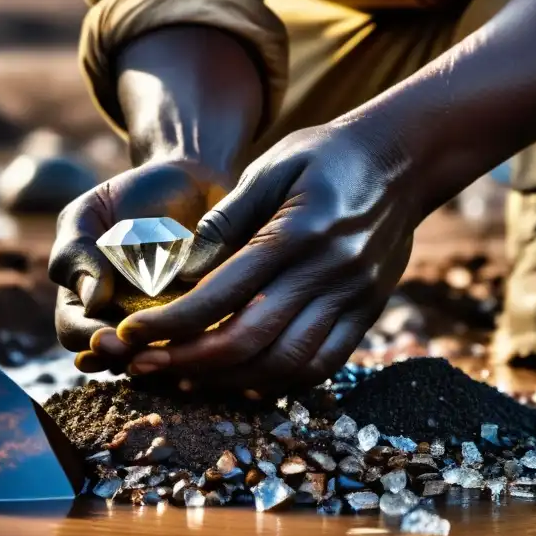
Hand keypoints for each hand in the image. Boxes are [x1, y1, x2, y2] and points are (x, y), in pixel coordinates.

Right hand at [47, 160, 231, 371]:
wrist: (191, 179)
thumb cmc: (132, 196)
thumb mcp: (90, 214)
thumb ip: (75, 252)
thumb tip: (91, 301)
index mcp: (86, 300)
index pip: (75, 332)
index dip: (88, 339)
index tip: (104, 336)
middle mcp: (123, 321)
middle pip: (115, 356)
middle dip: (123, 355)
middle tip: (132, 348)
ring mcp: (164, 324)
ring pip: (158, 357)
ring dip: (160, 356)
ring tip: (167, 345)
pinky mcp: (206, 321)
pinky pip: (202, 343)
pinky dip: (201, 341)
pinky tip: (206, 333)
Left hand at [112, 121, 420, 391]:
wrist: (404, 157)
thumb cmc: (325, 155)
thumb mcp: (270, 167)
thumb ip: (225, 221)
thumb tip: (176, 273)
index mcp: (296, 233)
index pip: (222, 295)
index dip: (171, 323)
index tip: (131, 334)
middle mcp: (328, 272)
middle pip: (251, 340)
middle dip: (189, 361)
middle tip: (145, 365)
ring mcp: (354, 297)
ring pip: (287, 364)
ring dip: (231, 380)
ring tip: (188, 376)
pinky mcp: (368, 312)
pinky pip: (323, 365)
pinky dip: (279, 381)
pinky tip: (243, 378)